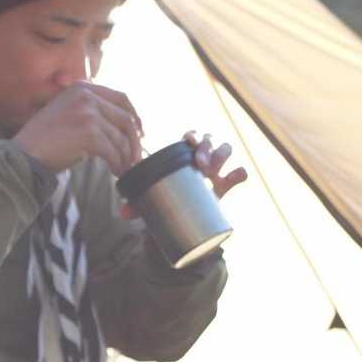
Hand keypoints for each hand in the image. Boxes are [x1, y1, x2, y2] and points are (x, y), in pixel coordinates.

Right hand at [14, 83, 143, 175]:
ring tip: (123, 168)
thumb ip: (88, 110)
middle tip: (135, 157)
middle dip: (134, 141)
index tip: (140, 132)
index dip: (135, 115)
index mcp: (82, 88)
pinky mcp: (89, 133)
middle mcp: (87, 96)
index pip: (121, 97)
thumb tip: (117, 125)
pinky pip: (113, 151)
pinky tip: (115, 171)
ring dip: (125, 156)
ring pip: (120, 137)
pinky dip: (117, 164)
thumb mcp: (65, 111)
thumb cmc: (42, 140)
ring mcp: (88, 113)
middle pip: (125, 118)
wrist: (23, 154)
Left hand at [118, 129, 247, 218]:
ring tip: (214, 171)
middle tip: (201, 164)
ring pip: (225, 149)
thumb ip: (137, 207)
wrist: (182, 224)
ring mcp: (216, 171)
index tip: (189, 146)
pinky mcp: (226, 185)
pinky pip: (238, 173)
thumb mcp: (151, 203)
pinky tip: (237, 176)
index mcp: (182, 156)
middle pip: (209, 140)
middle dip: (207, 147)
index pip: (190, 137)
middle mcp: (201, 159)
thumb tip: (122, 213)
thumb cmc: (165, 204)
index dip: (192, 137)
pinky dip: (239, 173)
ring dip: (222, 154)